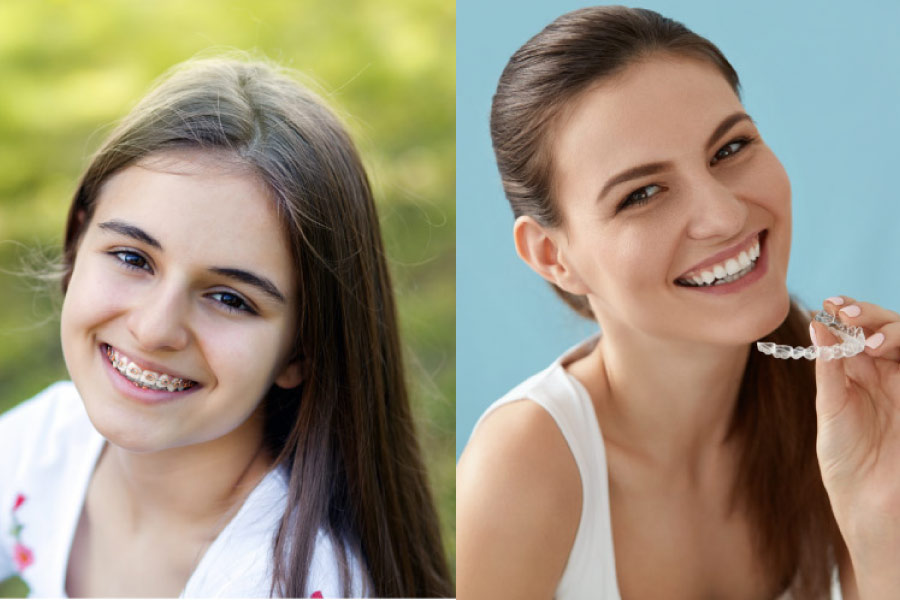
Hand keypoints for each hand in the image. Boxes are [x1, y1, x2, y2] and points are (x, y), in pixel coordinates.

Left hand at [811, 296, 899, 593]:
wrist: (870, 506)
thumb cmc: (846, 463)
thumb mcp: (831, 410)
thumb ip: (830, 370)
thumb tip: (818, 325)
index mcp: (857, 375)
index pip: (857, 332)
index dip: (846, 314)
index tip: (828, 303)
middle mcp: (885, 375)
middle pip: (886, 329)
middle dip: (868, 314)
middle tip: (846, 311)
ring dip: (890, 329)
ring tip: (868, 339)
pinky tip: (883, 352)